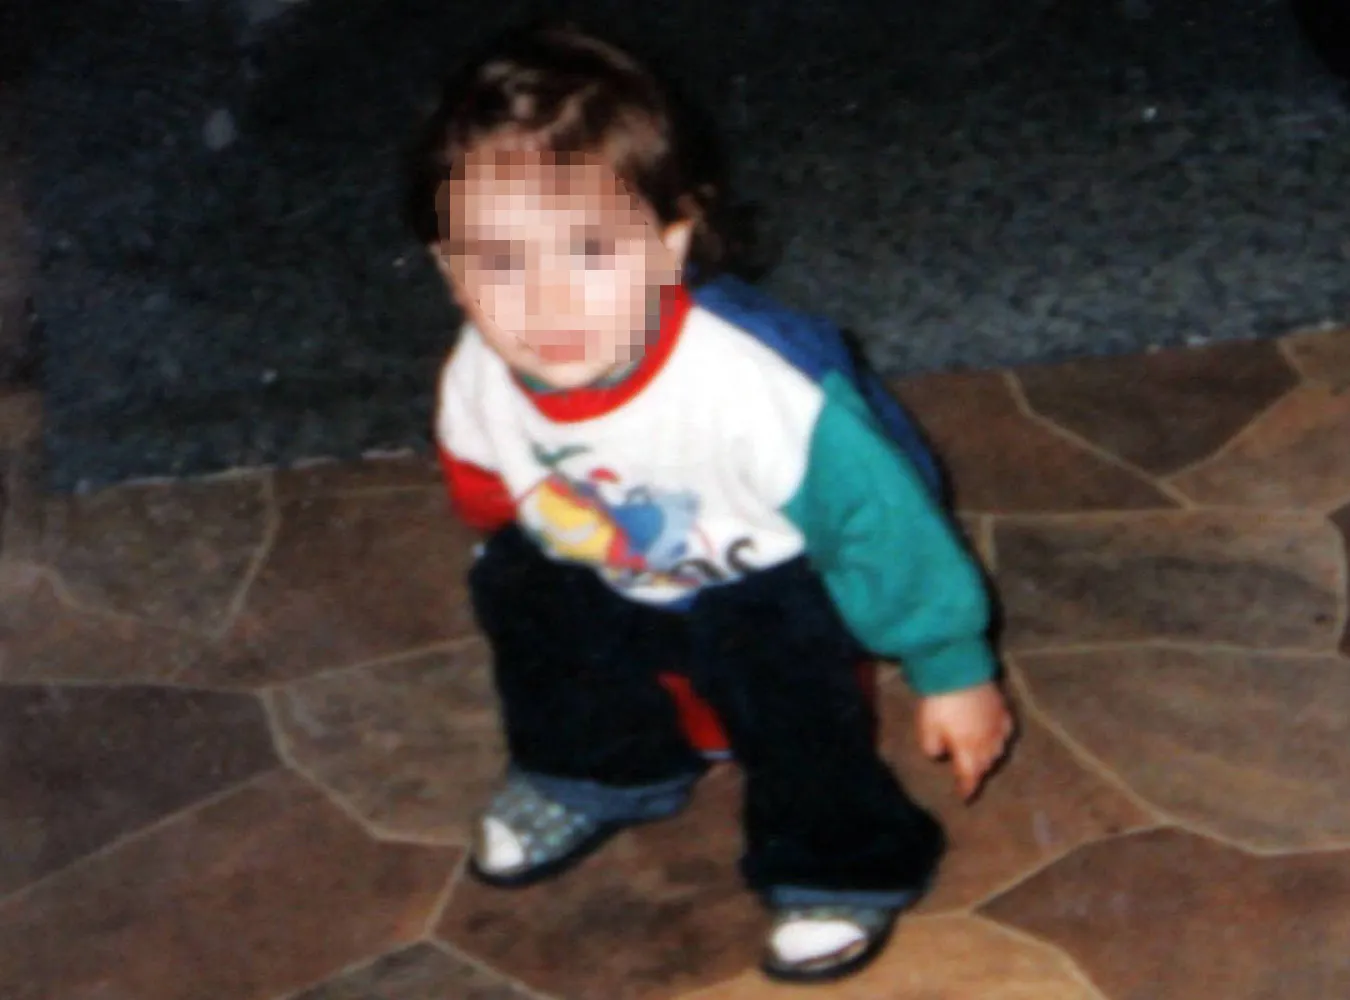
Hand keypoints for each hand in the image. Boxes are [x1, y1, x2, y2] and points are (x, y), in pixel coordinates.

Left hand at [916, 682, 1014, 801]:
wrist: (960, 671)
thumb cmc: (940, 703)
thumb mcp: (927, 728)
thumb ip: (932, 747)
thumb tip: (939, 754)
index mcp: (968, 751)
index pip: (970, 776)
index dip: (968, 788)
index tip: (965, 798)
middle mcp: (987, 743)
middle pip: (985, 764)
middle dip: (978, 771)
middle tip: (970, 774)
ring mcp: (998, 726)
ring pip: (998, 750)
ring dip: (989, 757)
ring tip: (982, 758)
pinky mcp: (1003, 708)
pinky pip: (1005, 730)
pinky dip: (1001, 737)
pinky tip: (997, 736)